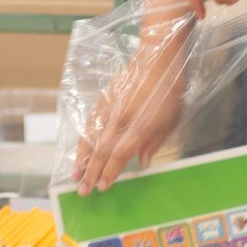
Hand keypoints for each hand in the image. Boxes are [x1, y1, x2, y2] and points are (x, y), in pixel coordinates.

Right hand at [75, 26, 190, 194]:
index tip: (101, 187)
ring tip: (74, 174)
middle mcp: (121, 118)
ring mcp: (110, 107)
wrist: (157, 55)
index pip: (119, 154)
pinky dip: (83, 138)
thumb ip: (154, 142)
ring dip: (82, 158)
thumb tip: (141, 163)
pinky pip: (90, 122)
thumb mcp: (172, 118)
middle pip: (101, 150)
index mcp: (140, 125)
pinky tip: (80, 149)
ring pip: (90, 137)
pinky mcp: (104, 98)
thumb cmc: (170, 88)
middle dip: (91, 172)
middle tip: (82, 191)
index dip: (109, 173)